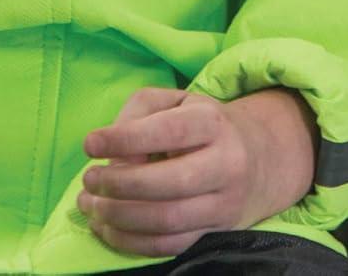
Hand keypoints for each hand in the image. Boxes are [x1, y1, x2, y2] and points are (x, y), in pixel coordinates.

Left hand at [76, 86, 319, 258]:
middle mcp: (225, 164)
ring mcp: (224, 204)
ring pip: (168, 220)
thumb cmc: (201, 124)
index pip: (167, 131)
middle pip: (169, 183)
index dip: (124, 139)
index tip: (90, 144)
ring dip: (120, 217)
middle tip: (88, 180)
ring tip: (90, 206)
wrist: (258, 158)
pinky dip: (132, 242)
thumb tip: (113, 154)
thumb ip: (138, 115)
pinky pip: (171, 246)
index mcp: (212, 122)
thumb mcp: (173, 101)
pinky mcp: (217, 233)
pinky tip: (107, 229)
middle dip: (119, 184)